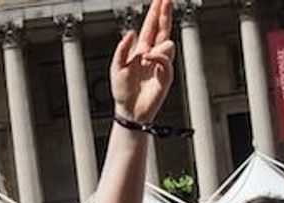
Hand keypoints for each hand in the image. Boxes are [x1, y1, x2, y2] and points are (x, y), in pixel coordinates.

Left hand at [111, 0, 175, 122]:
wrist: (129, 110)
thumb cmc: (122, 91)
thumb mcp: (116, 66)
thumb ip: (122, 48)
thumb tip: (132, 33)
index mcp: (141, 50)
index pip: (151, 27)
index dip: (155, 13)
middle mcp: (153, 55)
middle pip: (162, 29)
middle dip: (164, 14)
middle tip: (167, 0)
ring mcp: (160, 65)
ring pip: (167, 45)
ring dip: (155, 48)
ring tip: (144, 57)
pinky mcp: (166, 77)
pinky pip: (166, 61)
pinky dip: (157, 59)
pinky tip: (148, 60)